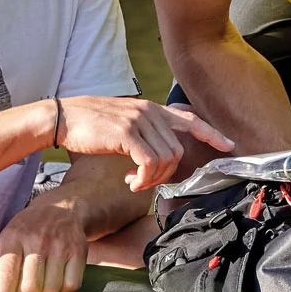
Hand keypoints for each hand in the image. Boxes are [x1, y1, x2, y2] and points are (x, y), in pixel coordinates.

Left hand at [0, 193, 88, 291]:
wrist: (61, 208)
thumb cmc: (26, 232)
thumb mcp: (3, 246)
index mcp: (13, 239)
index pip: (6, 275)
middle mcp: (37, 240)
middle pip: (31, 287)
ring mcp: (60, 245)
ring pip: (51, 289)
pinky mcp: (79, 250)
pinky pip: (71, 285)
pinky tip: (55, 284)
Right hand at [55, 96, 235, 191]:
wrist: (62, 117)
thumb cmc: (90, 125)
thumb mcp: (124, 122)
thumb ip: (144, 131)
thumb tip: (158, 156)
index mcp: (152, 108)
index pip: (189, 119)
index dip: (211, 133)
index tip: (228, 145)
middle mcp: (149, 111)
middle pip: (178, 150)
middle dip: (166, 174)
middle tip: (144, 183)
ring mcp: (139, 121)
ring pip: (166, 159)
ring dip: (153, 179)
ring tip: (135, 183)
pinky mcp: (127, 133)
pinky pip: (149, 163)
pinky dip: (143, 179)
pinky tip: (129, 182)